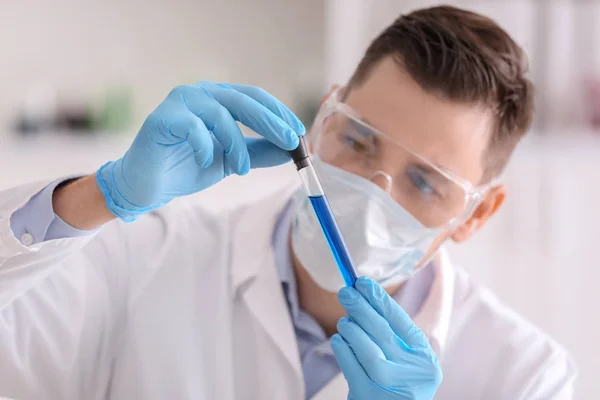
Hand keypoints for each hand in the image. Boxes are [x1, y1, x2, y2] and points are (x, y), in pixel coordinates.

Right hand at [96, 81, 304, 220]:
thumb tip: (292, 150)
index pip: (254, 97)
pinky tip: (205, 160)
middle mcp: (200, 93)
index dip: (278, 113)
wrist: (148, 186)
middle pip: (243, 101)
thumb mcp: (232, 161)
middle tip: (290, 143)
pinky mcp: (161, 118)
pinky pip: (193, 126)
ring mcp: (179, 102)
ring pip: (220, 115)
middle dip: (270, 123)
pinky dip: (205, 145)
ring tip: (241, 168)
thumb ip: (259, 152)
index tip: (298, 133)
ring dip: (237, 145)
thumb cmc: (188, 167)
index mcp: (218, 98)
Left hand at [331, 277, 442, 399]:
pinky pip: (351, 367)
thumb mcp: (406, 361)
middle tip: (345, 291)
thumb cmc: (397, 383)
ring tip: (344, 321)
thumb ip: (392, 335)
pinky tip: (338, 339)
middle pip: (383, 333)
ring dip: (352, 329)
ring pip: (368, 350)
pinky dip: (342, 349)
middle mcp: (413, 374)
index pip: (402, 322)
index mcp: (425, 359)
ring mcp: (391, 387)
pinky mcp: (368, 397)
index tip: (363, 282)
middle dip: (362, 308)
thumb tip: (363, 298)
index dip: (380, 299)